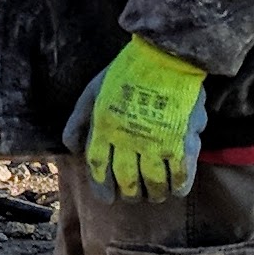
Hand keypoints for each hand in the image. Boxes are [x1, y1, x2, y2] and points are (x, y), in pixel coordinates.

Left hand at [63, 36, 207, 199]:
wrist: (164, 56)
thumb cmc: (125, 73)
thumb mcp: (92, 92)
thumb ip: (78, 122)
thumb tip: (72, 149)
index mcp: (104, 128)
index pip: (99, 168)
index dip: (101, 187)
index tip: (107, 198)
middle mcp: (127, 140)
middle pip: (127, 181)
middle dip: (129, 194)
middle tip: (133, 196)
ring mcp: (155, 142)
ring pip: (153, 183)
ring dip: (154, 193)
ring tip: (155, 194)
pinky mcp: (181, 141)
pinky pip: (180, 174)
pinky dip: (178, 186)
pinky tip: (176, 189)